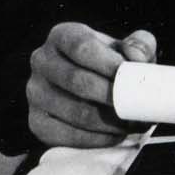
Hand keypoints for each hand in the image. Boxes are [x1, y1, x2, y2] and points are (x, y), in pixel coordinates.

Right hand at [24, 20, 152, 154]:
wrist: (87, 90)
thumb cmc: (108, 66)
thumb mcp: (125, 49)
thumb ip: (139, 46)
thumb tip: (136, 59)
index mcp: (62, 36)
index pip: (82, 47)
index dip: (109, 64)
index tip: (132, 78)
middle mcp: (41, 61)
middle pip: (78, 82)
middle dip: (114, 98)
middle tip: (139, 107)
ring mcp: (35, 92)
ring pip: (77, 113)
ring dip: (111, 122)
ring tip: (133, 123)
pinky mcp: (37, 122)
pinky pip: (70, 136)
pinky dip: (99, 139)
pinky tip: (116, 134)